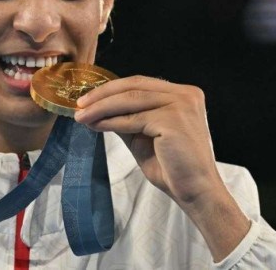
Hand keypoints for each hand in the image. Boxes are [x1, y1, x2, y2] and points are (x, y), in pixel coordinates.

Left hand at [74, 75, 249, 260]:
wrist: (196, 191)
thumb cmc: (173, 167)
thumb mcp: (145, 135)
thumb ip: (128, 118)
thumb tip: (96, 108)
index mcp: (183, 94)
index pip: (141, 83)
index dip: (112, 88)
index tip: (88, 98)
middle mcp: (185, 94)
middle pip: (134, 86)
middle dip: (102, 94)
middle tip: (79, 104)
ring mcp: (181, 105)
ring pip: (130, 100)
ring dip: (101, 108)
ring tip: (82, 116)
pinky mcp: (172, 120)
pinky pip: (133, 119)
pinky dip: (111, 121)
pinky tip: (96, 126)